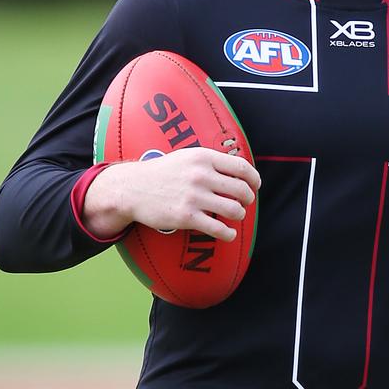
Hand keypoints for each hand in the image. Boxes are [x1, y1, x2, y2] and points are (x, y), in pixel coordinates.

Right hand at [83, 147, 260, 241]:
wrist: (132, 188)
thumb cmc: (163, 172)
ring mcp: (194, 196)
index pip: (242, 168)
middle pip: (241, 190)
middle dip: (248, 198)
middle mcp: (201, 175)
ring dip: (239, 215)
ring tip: (235, 215)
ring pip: (234, 209)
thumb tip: (240, 169)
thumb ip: (212, 161)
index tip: (255, 186)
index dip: (254, 179)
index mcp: (204, 157)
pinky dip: (228, 233)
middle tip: (245, 203)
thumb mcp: (188, 156)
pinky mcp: (186, 216)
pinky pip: (218, 228)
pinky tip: (229, 233)